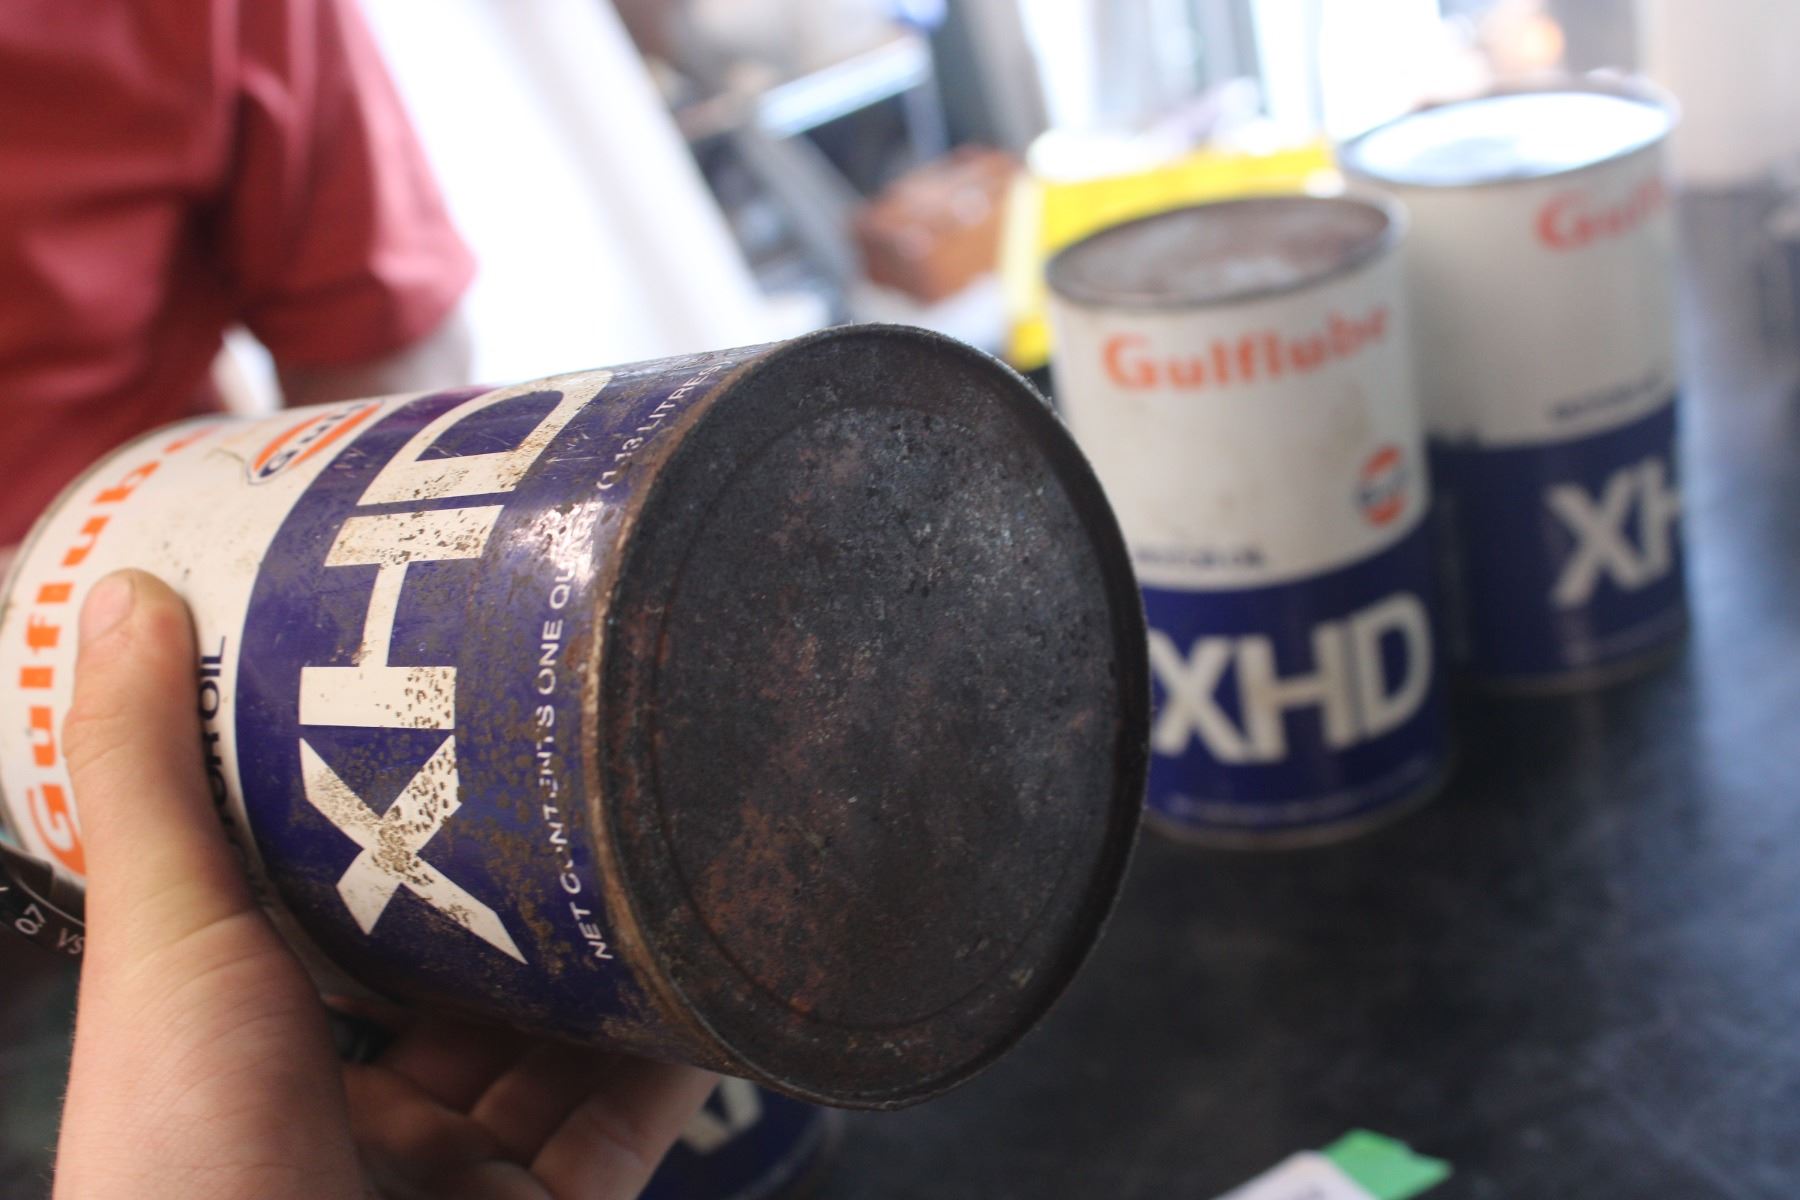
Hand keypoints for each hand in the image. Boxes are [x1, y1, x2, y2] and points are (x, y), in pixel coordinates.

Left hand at [56, 570, 714, 1198]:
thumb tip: (127, 598)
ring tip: (665, 817)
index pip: (321, 904)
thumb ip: (149, 779)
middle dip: (516, 867)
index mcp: (247, 1046)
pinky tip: (718, 947)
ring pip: (558, 1034)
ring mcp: (461, 1170)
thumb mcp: (164, 949)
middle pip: (454, 966)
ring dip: (614, 943)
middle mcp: (354, 1109)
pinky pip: (636, 1110)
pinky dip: (683, 1036)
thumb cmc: (187, 1167)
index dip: (371, 805)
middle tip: (573, 741)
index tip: (428, 701)